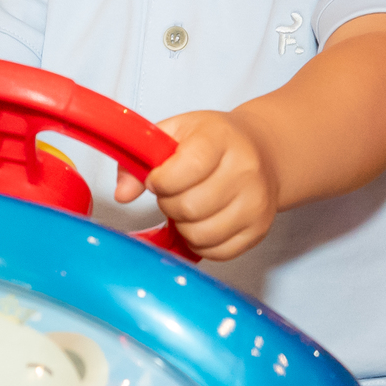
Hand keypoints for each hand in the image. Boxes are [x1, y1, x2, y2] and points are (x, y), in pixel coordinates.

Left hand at [114, 110, 277, 260]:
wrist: (262, 151)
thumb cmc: (213, 141)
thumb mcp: (175, 133)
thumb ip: (141, 158)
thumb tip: (122, 194)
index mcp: (221, 139)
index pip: (186, 170)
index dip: (160, 181)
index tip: (157, 178)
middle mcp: (245, 170)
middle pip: (189, 207)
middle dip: (168, 204)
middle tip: (172, 193)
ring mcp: (256, 203)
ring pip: (200, 234)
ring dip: (182, 226)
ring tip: (187, 207)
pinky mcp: (258, 229)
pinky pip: (217, 252)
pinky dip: (200, 242)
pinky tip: (202, 221)